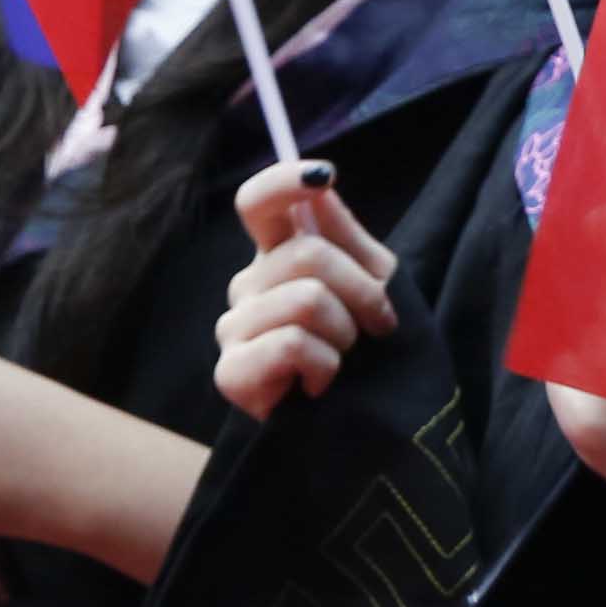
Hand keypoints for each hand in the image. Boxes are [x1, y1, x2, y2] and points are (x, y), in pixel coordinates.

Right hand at [212, 163, 397, 420]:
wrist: (362, 429)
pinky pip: (291, 343)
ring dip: (346, 334)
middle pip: (307, 252)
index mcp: (278, 256)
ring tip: (343, 361)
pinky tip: (321, 386)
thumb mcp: (373, 285)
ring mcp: (234, 328)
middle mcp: (248, 285)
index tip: (323, 177)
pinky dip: (325, 366)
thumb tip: (322, 182)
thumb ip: (345, 235)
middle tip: (375, 327)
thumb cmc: (367, 355)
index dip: (284, 181)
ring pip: (306, 298)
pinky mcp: (230, 372)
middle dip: (361, 290)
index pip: (258, 202)